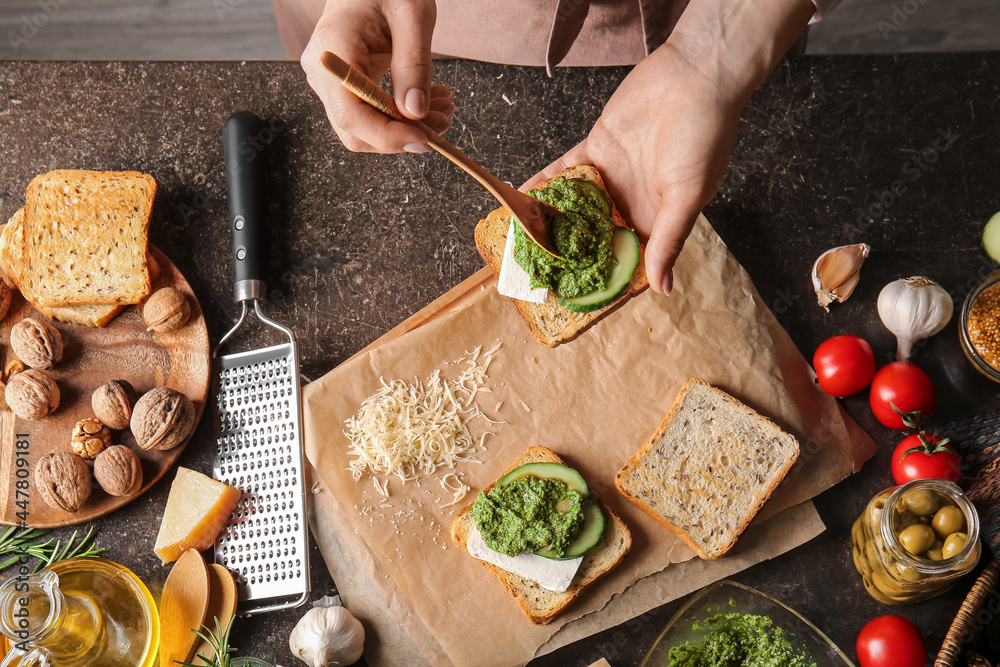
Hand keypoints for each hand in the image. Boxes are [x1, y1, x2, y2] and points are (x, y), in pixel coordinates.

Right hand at [300, 0, 455, 152]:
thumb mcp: (412, 14)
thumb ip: (414, 63)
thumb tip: (415, 112)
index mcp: (331, 50)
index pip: (351, 114)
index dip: (387, 136)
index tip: (425, 140)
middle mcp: (323, 71)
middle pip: (355, 130)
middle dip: (401, 136)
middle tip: (443, 121)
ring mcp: (330, 81)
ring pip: (364, 128)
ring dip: (406, 128)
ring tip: (443, 108)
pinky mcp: (344, 85)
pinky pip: (370, 113)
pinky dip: (401, 117)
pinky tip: (429, 103)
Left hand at [524, 0, 813, 294]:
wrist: (695, 76)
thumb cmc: (703, 137)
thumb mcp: (688, 196)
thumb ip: (669, 240)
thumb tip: (664, 289)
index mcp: (657, 219)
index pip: (627, 257)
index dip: (604, 276)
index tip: (577, 296)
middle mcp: (632, 201)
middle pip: (595, 235)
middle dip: (570, 253)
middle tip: (539, 273)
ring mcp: (612, 175)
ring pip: (576, 205)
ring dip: (552, 220)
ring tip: (523, 241)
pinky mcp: (597, 148)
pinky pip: (566, 171)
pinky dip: (546, 182)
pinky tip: (523, 196)